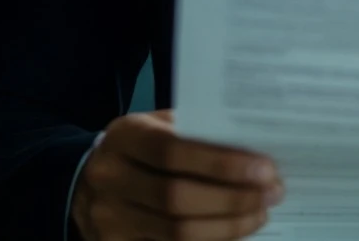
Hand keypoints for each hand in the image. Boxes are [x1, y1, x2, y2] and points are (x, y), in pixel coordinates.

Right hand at [72, 109, 281, 240]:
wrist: (86, 186)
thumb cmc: (137, 151)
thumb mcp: (155, 128)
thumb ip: (193, 134)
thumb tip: (251, 149)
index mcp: (124, 137)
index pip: (173, 150)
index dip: (221, 163)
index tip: (264, 168)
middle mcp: (111, 177)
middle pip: (176, 197)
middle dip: (232, 199)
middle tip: (271, 193)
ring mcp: (110, 218)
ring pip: (177, 233)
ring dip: (228, 226)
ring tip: (259, 213)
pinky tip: (233, 232)